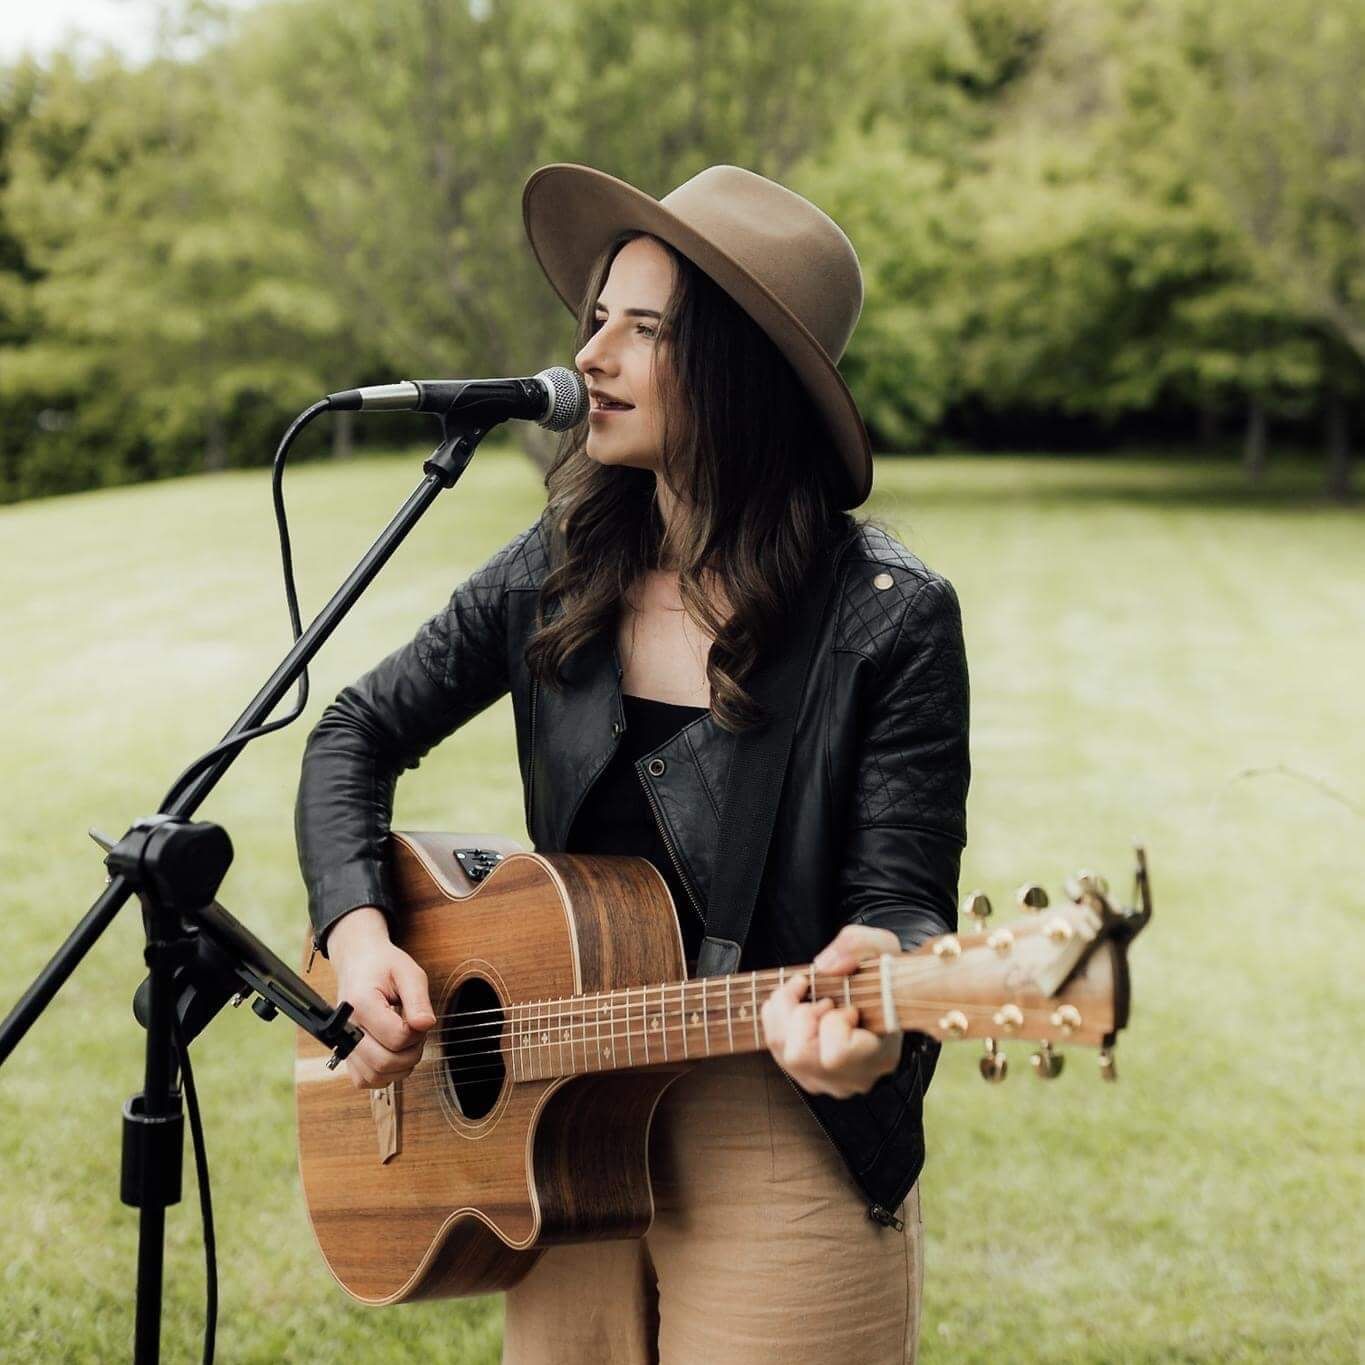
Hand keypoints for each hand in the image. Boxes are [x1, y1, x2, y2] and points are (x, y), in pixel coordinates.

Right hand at [327, 908, 436, 1089]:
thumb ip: (418, 999)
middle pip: (384, 1062)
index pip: (397, 1037)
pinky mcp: (345, 1054)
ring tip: (405, 1041)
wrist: (358, 962)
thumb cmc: (382, 965)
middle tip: (415, 1032)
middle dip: (411, 1052)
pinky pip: (364, 1079)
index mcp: (361, 1003)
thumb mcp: (408, 972)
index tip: (419, 1017)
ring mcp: (342, 1043)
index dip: (417, 1032)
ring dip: (399, 1066)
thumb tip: (426, 1025)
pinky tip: (393, 1053)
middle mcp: (346, 1027)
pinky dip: (383, 1074)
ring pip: (374, 1076)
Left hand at [760, 925, 903, 1098]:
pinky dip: (780, 1018)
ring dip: (789, 1015)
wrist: (886, 996)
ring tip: (813, 1001)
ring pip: (783, 1052)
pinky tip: (801, 1006)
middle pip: (799, 1055)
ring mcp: (827, 1081)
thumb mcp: (882, 947)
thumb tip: (824, 965)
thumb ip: (857, 946)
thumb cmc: (884, 976)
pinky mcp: (807, 1074)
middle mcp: (852, 1078)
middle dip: (803, 1015)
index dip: (833, 1022)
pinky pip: (776, 1048)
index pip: (836, 1054)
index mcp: (878, 1056)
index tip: (849, 1006)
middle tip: (825, 1000)